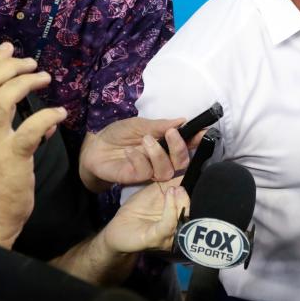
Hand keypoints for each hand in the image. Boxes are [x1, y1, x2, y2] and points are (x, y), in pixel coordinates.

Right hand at [0, 42, 67, 245]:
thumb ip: (0, 135)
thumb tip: (37, 120)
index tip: (7, 52)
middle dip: (8, 67)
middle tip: (29, 62)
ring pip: (1, 100)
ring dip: (24, 83)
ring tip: (44, 78)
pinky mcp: (10, 161)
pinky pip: (30, 129)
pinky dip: (46, 116)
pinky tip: (59, 114)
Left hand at [80, 118, 197, 191]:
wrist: (94, 146)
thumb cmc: (118, 134)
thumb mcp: (139, 125)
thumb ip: (160, 125)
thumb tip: (182, 121)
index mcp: (165, 144)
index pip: (186, 144)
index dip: (197, 140)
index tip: (205, 131)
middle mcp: (161, 159)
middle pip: (182, 162)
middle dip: (180, 148)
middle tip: (171, 134)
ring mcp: (149, 171)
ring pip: (166, 170)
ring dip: (158, 154)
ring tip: (145, 140)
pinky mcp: (135, 179)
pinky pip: (145, 172)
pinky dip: (139, 159)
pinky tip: (129, 151)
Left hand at [102, 178, 188, 253]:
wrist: (118, 228)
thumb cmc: (138, 210)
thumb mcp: (156, 192)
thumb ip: (170, 183)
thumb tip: (185, 168)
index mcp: (179, 219)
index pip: (194, 206)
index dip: (195, 191)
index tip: (192, 177)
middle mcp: (178, 230)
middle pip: (192, 214)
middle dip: (188, 198)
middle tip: (182, 185)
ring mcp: (169, 237)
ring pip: (183, 219)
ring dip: (181, 201)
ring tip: (176, 188)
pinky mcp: (156, 239)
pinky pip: (168, 224)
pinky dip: (170, 207)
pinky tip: (169, 193)